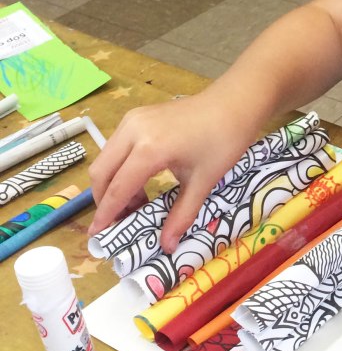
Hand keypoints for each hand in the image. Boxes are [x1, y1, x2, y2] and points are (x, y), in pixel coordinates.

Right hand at [88, 94, 259, 252]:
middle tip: (120, 222)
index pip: (118, 188)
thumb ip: (181, 214)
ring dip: (113, 184)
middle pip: (102, 172)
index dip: (107, 214)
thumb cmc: (223, 141)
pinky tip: (140, 183)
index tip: (97, 235)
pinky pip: (116, 147)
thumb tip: (167, 247)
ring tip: (137, 204)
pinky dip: (120, 168)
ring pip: (106, 159)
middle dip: (105, 200)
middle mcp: (133, 131)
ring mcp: (132, 120)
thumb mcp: (203, 182)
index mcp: (149, 149)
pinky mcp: (136, 116)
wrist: (234, 103)